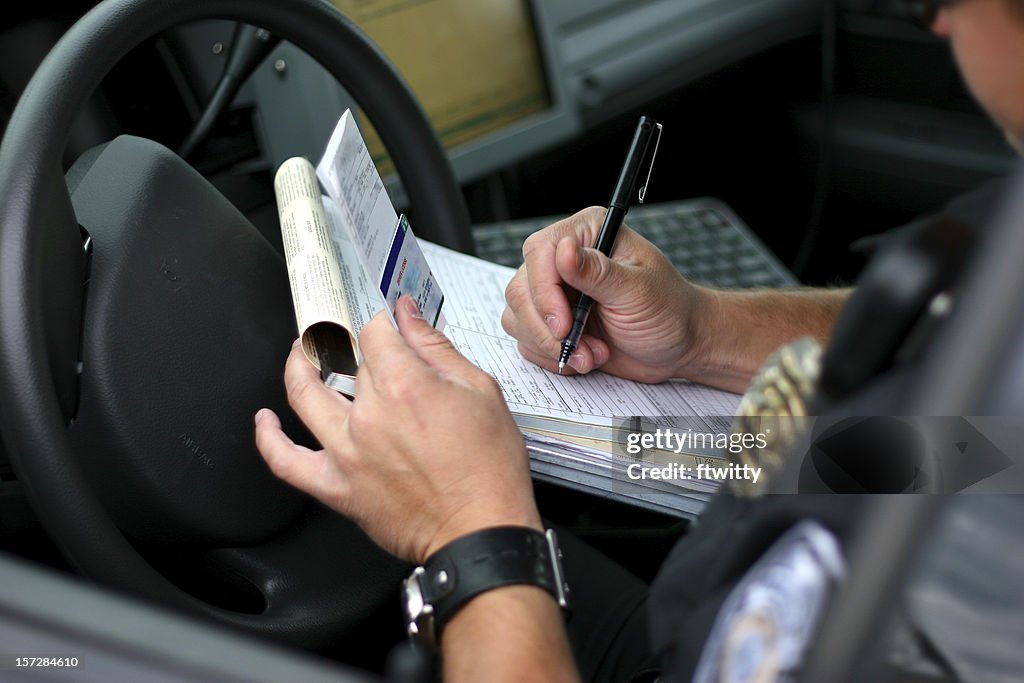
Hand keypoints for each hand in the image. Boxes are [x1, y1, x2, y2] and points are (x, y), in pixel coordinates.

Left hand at [255, 296, 540, 563]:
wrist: (482, 532)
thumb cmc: (489, 470)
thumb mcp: (481, 392)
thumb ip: (437, 349)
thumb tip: (408, 316)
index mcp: (405, 386)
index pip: (375, 332)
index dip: (382, 321)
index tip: (388, 323)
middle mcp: (369, 416)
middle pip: (348, 362)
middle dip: (357, 346)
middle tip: (364, 344)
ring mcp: (347, 452)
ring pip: (303, 395)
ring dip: (297, 366)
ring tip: (300, 354)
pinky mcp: (337, 488)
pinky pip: (286, 462)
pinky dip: (268, 438)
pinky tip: (266, 421)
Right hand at [502, 206, 714, 382]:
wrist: (679, 345)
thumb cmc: (670, 311)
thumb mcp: (639, 291)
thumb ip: (598, 273)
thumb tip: (563, 252)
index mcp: (589, 234)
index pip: (540, 252)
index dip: (544, 292)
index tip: (563, 325)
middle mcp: (565, 259)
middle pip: (521, 289)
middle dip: (547, 328)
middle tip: (579, 347)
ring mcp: (556, 291)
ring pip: (518, 317)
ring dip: (552, 346)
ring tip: (592, 354)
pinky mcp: (552, 321)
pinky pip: (527, 339)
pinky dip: (553, 356)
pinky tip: (586, 357)